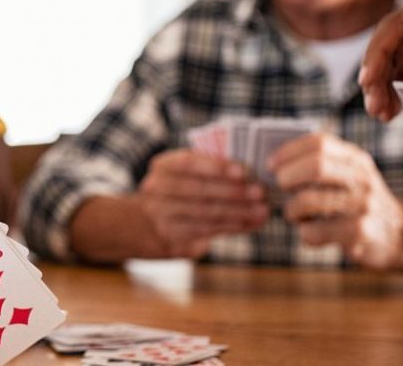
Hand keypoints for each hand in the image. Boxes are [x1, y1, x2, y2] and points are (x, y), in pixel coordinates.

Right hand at [131, 149, 267, 257]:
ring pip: (204, 214)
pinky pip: (206, 232)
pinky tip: (252, 223)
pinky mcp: (171, 239)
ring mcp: (161, 216)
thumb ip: (208, 171)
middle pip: (198, 191)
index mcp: (162, 166)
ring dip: (238, 212)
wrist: (140, 225)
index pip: (188, 163)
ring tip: (262, 210)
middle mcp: (156, 190)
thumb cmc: (176, 192)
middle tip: (260, 192)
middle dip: (232, 192)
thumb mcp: (182, 174)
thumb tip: (250, 175)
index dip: (216, 167)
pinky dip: (233, 227)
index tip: (243, 171)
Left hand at [269, 133, 402, 270]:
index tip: (270, 165)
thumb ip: (320, 165)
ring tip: (294, 214)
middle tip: (279, 188)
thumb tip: (274, 164)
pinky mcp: (360, 233)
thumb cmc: (358, 202)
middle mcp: (361, 178)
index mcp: (355, 159)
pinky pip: (314, 231)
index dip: (288, 152)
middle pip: (315, 166)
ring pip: (308, 200)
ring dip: (291, 209)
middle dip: (287, 176)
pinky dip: (304, 233)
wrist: (401, 235)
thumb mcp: (348, 176)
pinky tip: (310, 233)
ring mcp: (363, 205)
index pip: (319, 143)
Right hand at [359, 0, 402, 121]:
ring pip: (397, 60)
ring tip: (381, 113)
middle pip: (391, 44)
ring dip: (386, 85)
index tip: (369, 80)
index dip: (378, 52)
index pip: (397, 26)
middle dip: (378, 74)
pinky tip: (394, 108)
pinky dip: (401, 90)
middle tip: (374, 104)